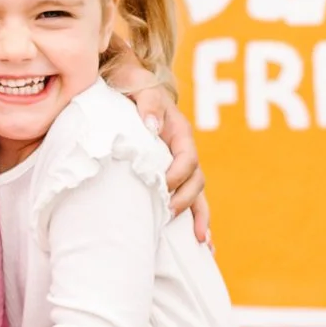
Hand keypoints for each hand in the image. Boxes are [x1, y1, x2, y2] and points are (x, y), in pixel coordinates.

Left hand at [107, 57, 208, 241]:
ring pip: (196, 194)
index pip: (188, 157)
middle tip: (168, 213)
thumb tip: (152, 129)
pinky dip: (196, 220)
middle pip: (196, 180)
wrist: (122, 83)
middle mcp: (183, 150)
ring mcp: (178, 165)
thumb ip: (148, 103)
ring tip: (202, 240)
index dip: (179, 173)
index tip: (162, 185)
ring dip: (199, 217)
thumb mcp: (138, 84)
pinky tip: (202, 243)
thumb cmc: (129, 83)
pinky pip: (187, 200)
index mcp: (179, 131)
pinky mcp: (169, 175)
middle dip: (186, 200)